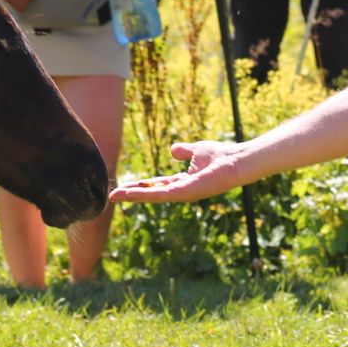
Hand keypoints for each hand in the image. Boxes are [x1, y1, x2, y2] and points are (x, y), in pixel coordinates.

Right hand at [109, 140, 241, 203]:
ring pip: (153, 196)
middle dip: (132, 194)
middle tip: (112, 196)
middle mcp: (181, 190)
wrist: (235, 161)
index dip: (140, 185)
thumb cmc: (221, 156)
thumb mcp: (196, 150)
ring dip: (134, 196)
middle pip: (151, 193)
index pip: (156, 185)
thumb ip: (184, 151)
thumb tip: (173, 150)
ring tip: (116, 196)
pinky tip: (131, 193)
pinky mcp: (185, 193)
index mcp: (182, 182)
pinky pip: (161, 194)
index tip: (123, 187)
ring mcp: (183, 193)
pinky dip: (145, 194)